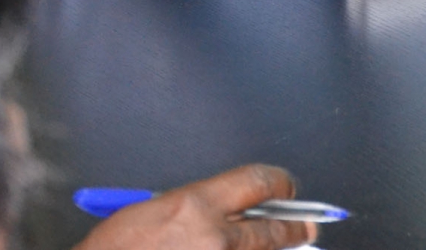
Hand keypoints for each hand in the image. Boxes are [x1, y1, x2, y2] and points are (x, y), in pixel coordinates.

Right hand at [71, 164, 315, 249]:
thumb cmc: (117, 249)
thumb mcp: (157, 211)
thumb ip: (200, 207)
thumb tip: (233, 210)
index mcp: (196, 204)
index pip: (257, 182)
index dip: (279, 183)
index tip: (287, 187)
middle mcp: (213, 237)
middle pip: (271, 229)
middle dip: (294, 227)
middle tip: (308, 227)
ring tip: (290, 245)